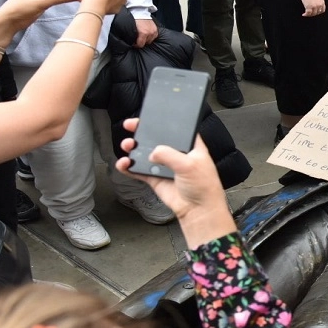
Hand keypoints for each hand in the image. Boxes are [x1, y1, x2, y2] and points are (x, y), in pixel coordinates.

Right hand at [116, 119, 235, 248]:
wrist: (198, 210)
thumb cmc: (203, 187)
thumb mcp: (189, 165)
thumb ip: (170, 155)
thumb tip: (153, 152)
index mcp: (190, 146)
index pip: (175, 128)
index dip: (162, 121)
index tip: (149, 117)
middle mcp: (176, 154)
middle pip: (156, 138)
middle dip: (142, 132)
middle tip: (130, 126)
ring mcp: (165, 166)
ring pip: (145, 154)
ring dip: (134, 149)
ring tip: (127, 146)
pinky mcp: (156, 178)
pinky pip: (139, 170)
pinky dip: (129, 167)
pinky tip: (123, 164)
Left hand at [134, 18, 158, 47]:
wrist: (140, 12)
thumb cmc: (135, 20)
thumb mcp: (132, 28)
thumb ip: (133, 36)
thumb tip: (132, 42)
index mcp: (143, 33)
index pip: (140, 45)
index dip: (136, 45)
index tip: (134, 43)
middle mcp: (150, 33)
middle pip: (146, 43)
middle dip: (141, 41)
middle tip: (138, 38)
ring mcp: (154, 31)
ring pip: (150, 40)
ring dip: (146, 39)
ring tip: (142, 36)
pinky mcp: (156, 29)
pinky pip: (154, 36)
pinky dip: (150, 36)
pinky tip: (147, 33)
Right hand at [300, 0, 325, 16]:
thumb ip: (318, 0)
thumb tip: (315, 2)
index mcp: (322, 1)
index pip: (322, 10)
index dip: (319, 12)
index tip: (315, 12)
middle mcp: (319, 5)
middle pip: (317, 13)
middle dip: (313, 14)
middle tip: (309, 14)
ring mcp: (314, 6)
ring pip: (313, 14)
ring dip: (309, 15)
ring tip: (306, 14)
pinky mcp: (309, 7)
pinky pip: (308, 13)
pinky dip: (305, 15)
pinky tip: (303, 14)